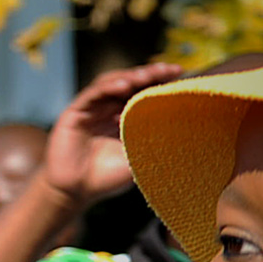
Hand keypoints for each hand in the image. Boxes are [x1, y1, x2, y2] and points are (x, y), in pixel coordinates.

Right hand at [40, 63, 183, 207]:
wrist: (75, 192)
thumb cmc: (107, 178)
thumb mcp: (140, 156)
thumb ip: (155, 139)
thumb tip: (188, 128)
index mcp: (125, 117)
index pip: (144, 92)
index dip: (160, 81)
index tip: (180, 73)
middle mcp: (108, 109)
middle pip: (129, 82)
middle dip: (149, 73)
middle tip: (168, 69)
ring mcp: (91, 110)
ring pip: (110, 83)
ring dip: (129, 76)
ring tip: (146, 76)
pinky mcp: (74, 113)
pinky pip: (91, 94)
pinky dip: (106, 87)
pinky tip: (122, 85)